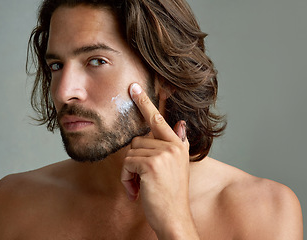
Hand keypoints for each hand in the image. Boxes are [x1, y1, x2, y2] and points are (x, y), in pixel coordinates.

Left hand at [121, 83, 198, 238]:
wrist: (174, 217)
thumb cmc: (171, 194)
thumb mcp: (178, 166)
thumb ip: (178, 143)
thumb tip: (180, 123)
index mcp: (177, 145)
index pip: (159, 119)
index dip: (145, 103)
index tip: (134, 88)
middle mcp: (172, 146)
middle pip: (137, 142)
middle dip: (135, 162)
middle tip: (144, 180)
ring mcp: (163, 154)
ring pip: (130, 153)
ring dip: (130, 173)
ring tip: (142, 186)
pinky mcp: (151, 164)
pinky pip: (127, 164)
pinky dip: (127, 179)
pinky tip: (137, 191)